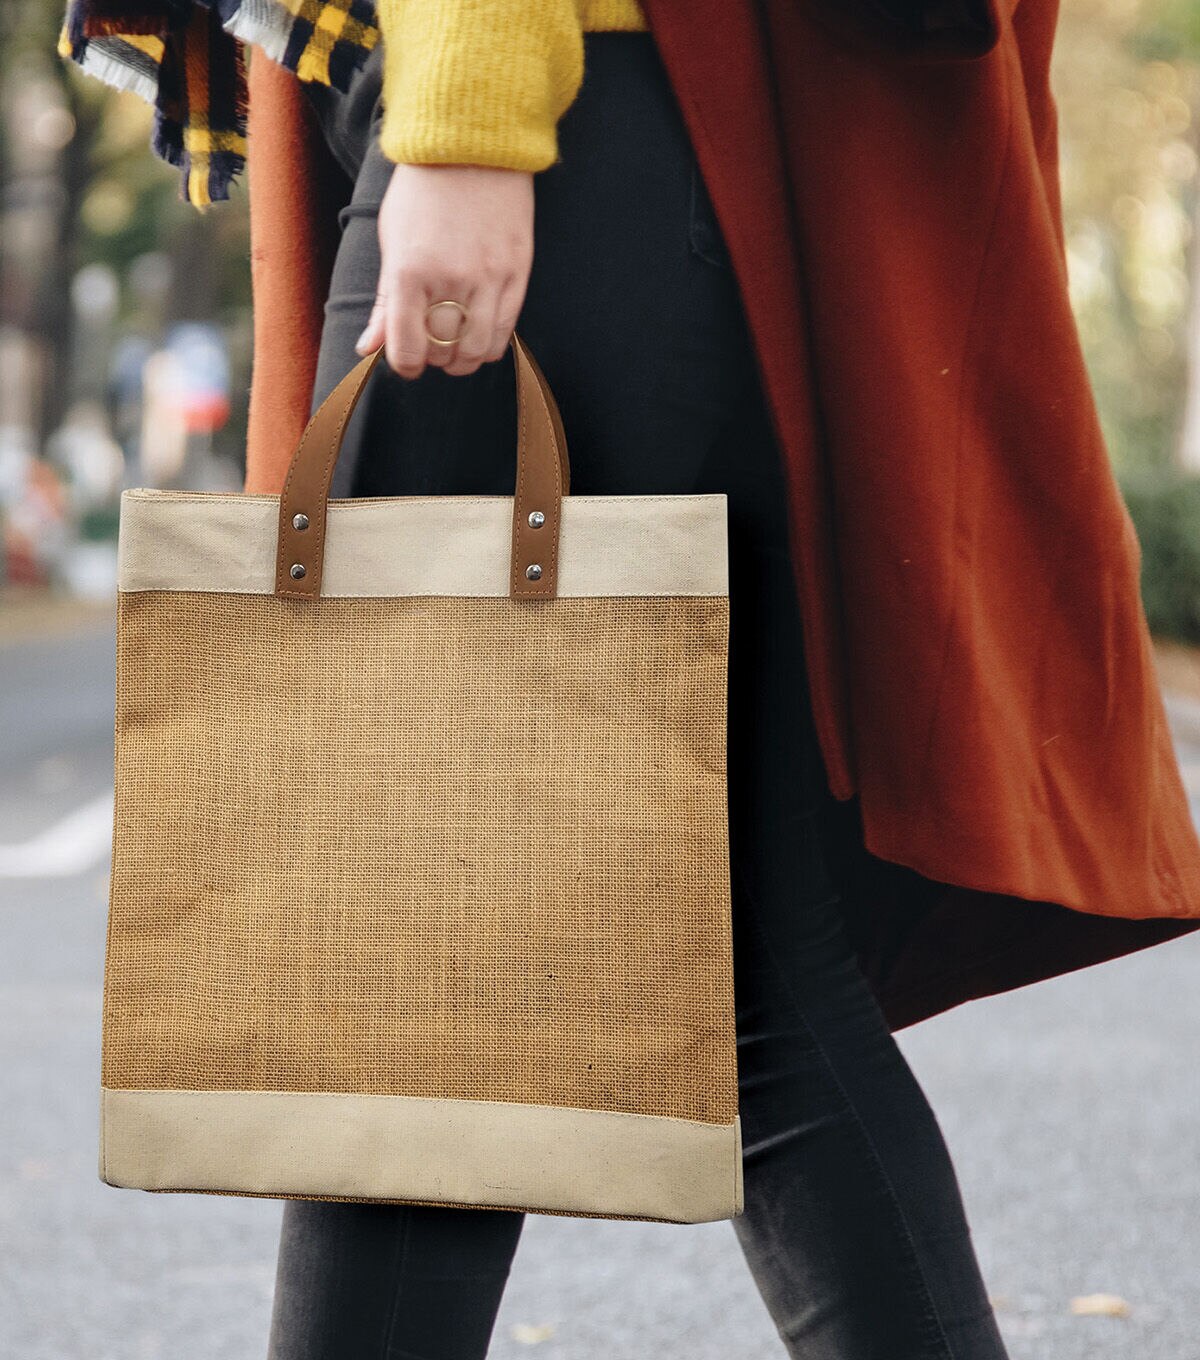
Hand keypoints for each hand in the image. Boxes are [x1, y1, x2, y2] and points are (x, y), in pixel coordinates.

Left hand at [355, 162, 534, 378]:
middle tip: (430, 345)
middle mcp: (450, 279)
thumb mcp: (392, 242)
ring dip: (462, 359)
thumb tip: (368, 349)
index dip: (404, 365)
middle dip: (433, 358)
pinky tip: (478, 335)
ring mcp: (488, 278)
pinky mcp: (517, 274)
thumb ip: (384, 301)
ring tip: (455, 346)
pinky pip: (504, 332)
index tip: (405, 362)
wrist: (471, 146)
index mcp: (410, 271)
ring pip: (476, 351)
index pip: (406, 348)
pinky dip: (489, 346)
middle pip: (442, 352)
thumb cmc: (422, 192)